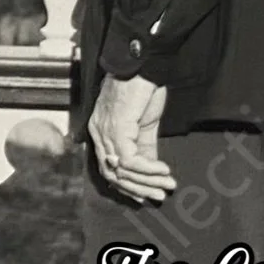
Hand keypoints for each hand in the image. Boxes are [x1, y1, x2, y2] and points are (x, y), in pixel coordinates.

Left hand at [87, 72, 176, 202]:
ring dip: (147, 182)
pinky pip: (130, 160)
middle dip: (138, 189)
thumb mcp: (143, 125)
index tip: (146, 197)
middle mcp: (97, 132)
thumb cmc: (143, 90)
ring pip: (121, 170)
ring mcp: (105, 130)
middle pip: (112, 174)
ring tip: (166, 186)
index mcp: (100, 130)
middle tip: (159, 196)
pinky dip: (148, 170)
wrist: (145, 66)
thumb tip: (152, 173)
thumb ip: (144, 148)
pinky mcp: (117, 127)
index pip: (107, 168)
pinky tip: (163, 171)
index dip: (127, 186)